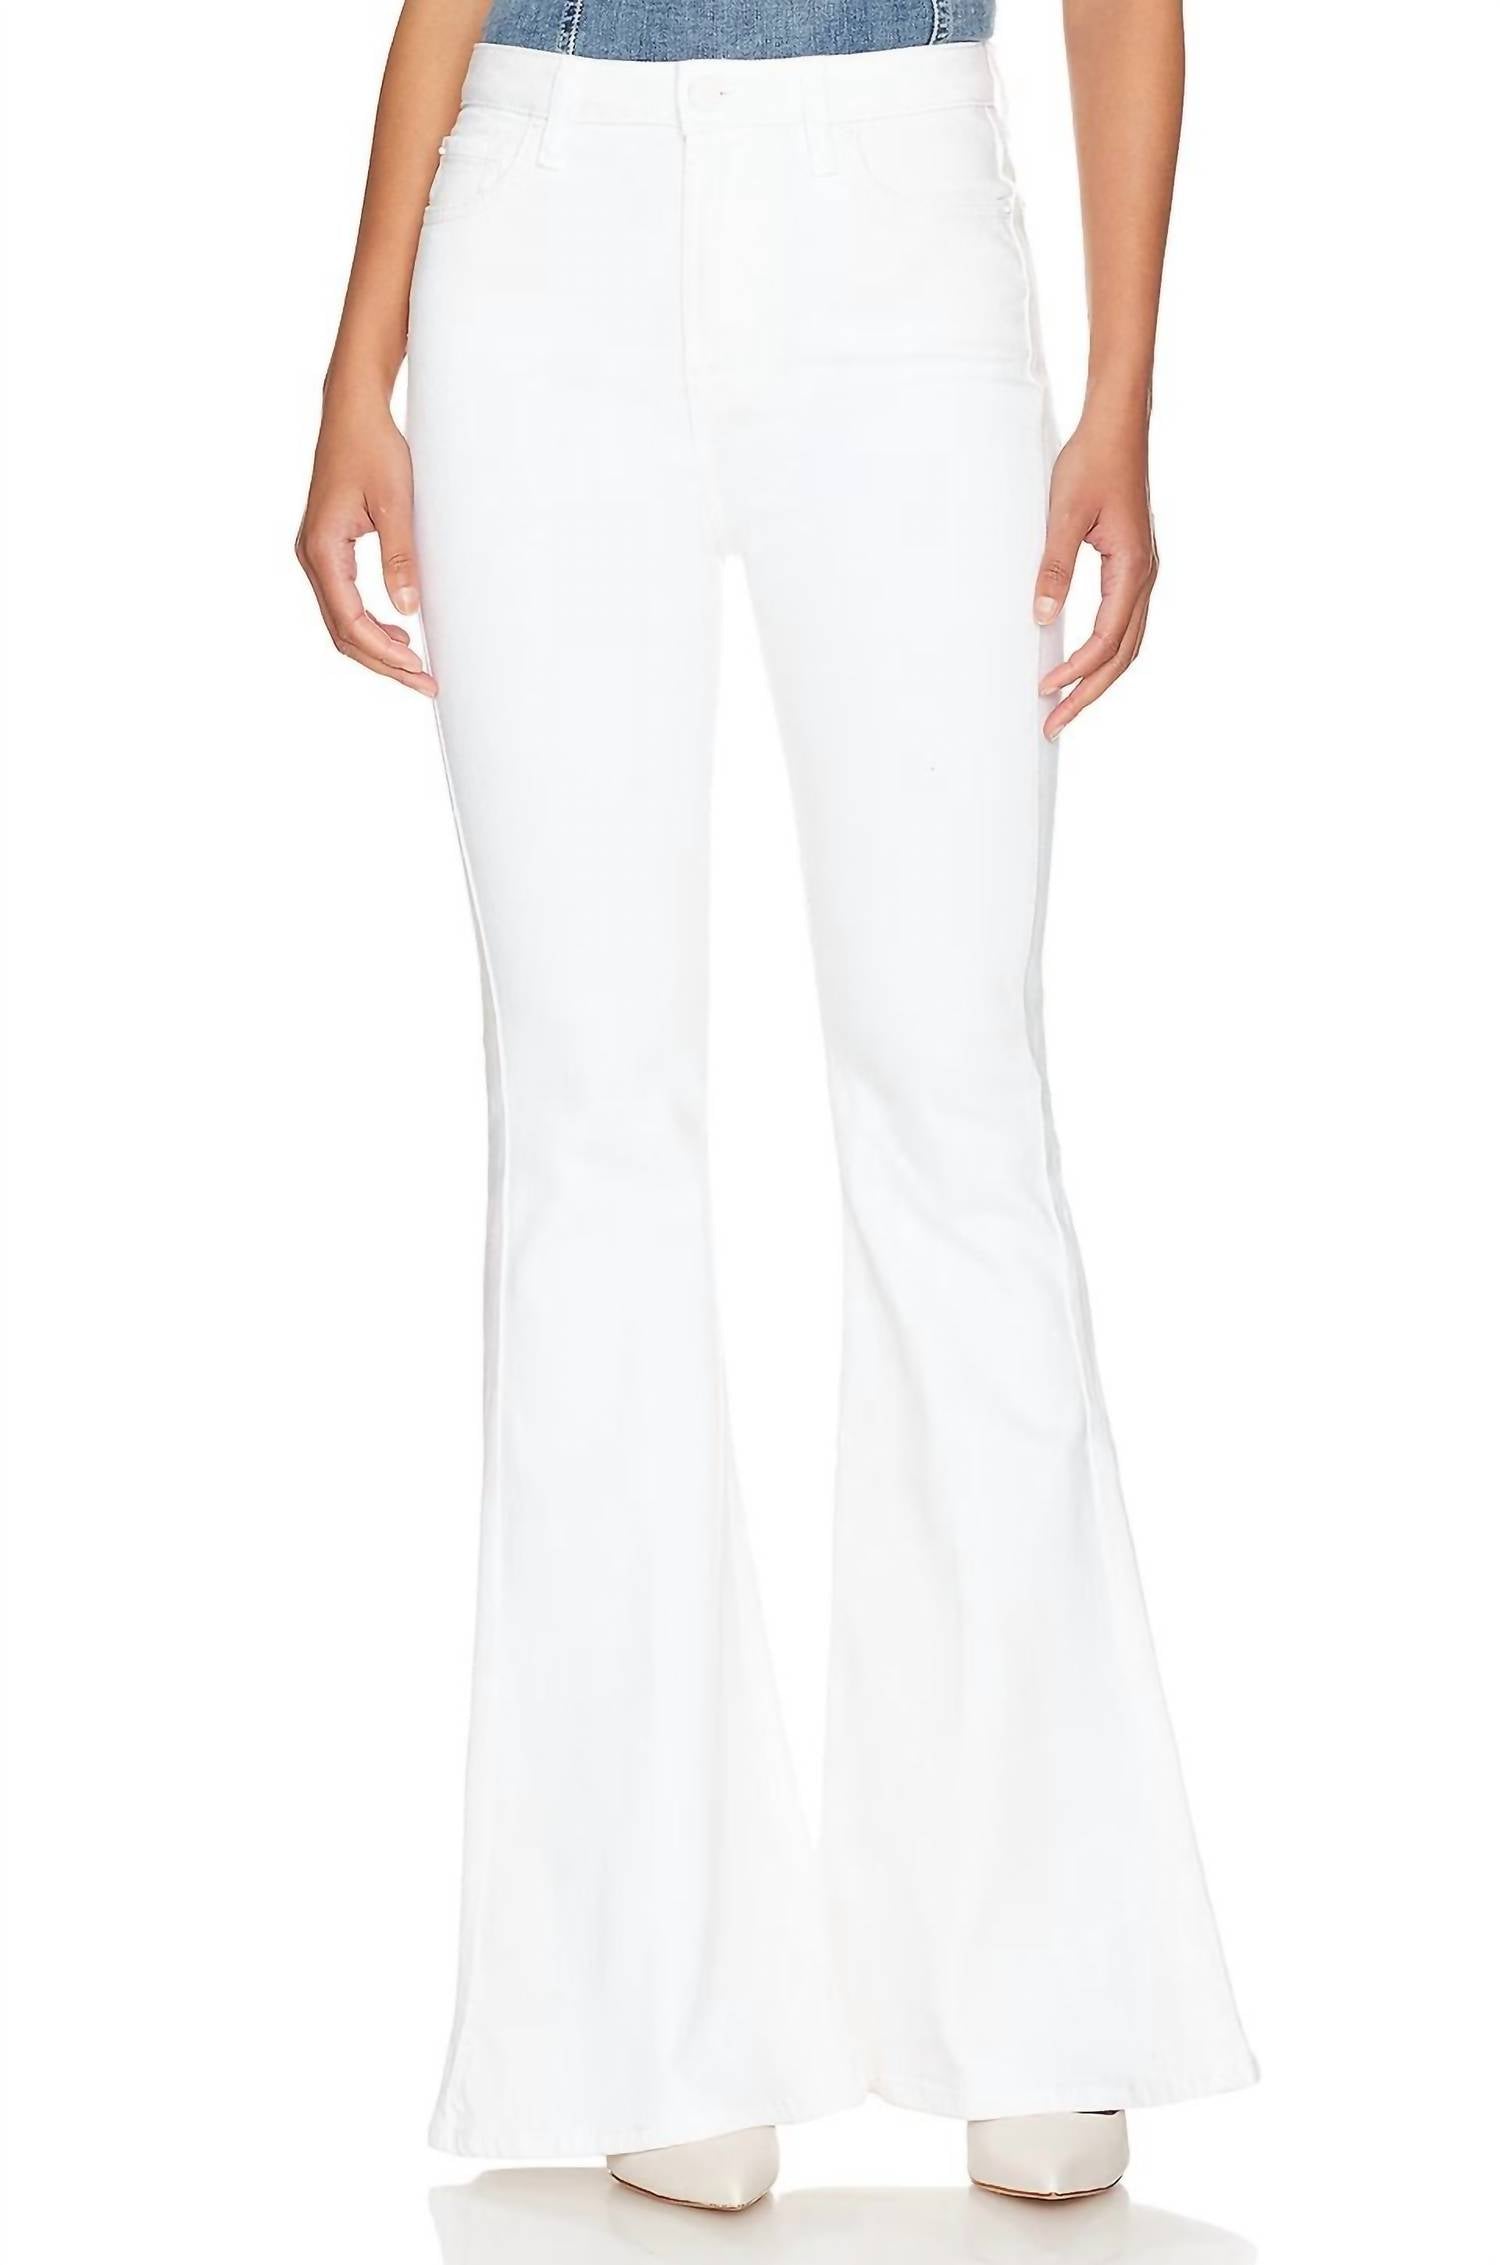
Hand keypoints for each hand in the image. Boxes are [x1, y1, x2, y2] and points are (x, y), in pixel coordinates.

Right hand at [296, 389, 436, 696]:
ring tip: (415, 666)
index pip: (350, 621)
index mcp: (322, 548)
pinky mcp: (327, 550)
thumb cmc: (373, 448)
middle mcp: (311, 556)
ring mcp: (316, 554)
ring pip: (341, 621)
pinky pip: (343, 602)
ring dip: (376, 647)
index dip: (384, 653)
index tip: (419, 671)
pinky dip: (369, 624)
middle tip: (424, 682)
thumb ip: (400, 557)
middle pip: (342, 631)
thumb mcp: (395, 503)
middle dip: (383, 662)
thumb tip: (408, 609)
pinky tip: (399, 632)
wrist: (352, 412)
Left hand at [1033, 412, 1157, 740]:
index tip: (1044, 690)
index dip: (1076, 671)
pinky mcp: (1134, 564)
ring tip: (1065, 704)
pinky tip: (1081, 662)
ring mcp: (1144, 571)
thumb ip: (1054, 567)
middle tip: (1053, 725)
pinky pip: (1125, 622)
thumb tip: (1043, 618)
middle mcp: (1146, 574)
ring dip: (1098, 677)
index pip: (1106, 640)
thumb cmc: (1092, 461)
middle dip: (1088, 693)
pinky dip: (1105, 651)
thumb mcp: (1064, 515)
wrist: (1118, 424)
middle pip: (1123, 654)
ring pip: (1128, 642)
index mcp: (1133, 568)